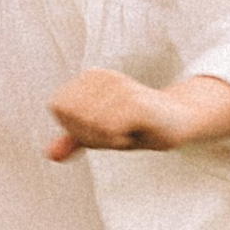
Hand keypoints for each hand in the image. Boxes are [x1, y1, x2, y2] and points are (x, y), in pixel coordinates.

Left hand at [45, 69, 229, 161]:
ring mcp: (120, 87)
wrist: (178, 122)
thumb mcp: (101, 133)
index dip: (76, 127)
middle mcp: (104, 76)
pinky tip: (135, 132)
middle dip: (92, 135)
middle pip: (73, 119)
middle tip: (118, 130)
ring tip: (128, 130)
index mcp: (90, 77)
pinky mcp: (136, 101)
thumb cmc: (138, 125)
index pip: (59, 109)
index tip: (104, 126)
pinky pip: (108, 130)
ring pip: (90, 126)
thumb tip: (50, 153)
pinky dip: (119, 140)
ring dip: (108, 139)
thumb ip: (74, 140)